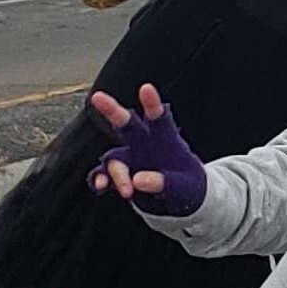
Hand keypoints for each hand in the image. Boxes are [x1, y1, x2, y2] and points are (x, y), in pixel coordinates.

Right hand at [86, 83, 206, 215]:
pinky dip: (99, 179)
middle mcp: (144, 145)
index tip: (146, 88)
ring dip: (118, 173)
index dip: (152, 104)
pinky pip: (103, 174)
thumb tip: (137, 180)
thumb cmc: (189, 186)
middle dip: (113, 110)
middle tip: (98, 97)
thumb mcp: (185, 187)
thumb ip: (165, 183)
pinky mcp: (121, 175)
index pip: (159, 119)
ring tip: (128, 192)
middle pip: (127, 124)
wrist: (183, 199)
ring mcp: (130, 159)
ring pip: (114, 158)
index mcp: (166, 141)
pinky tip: (100, 186)